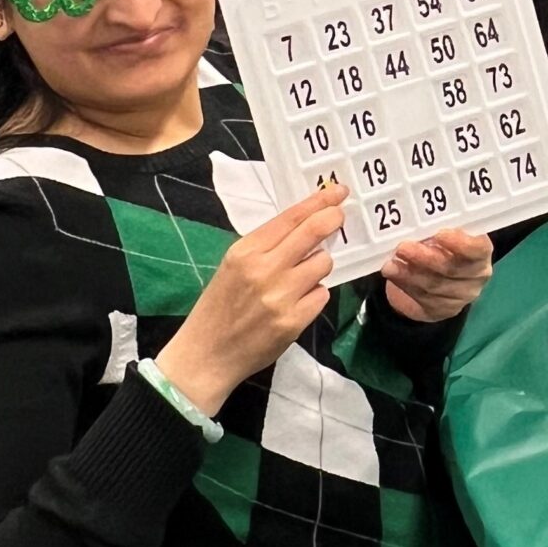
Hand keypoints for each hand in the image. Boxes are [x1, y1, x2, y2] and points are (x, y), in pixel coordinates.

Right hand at [156, 185, 346, 413]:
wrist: (207, 354)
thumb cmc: (220, 306)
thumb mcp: (233, 265)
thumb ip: (266, 246)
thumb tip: (306, 224)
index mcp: (245, 251)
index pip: (291, 217)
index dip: (319, 201)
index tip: (337, 191)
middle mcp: (264, 269)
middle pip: (313, 232)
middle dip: (333, 219)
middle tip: (340, 216)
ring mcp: (281, 296)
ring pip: (323, 263)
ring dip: (319, 265)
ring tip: (302, 277)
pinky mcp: (294, 321)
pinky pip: (322, 295)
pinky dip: (315, 295)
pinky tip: (297, 302)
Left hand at [380, 226, 492, 323]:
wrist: (442, 278)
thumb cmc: (445, 245)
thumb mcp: (448, 235)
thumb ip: (439, 230)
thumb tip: (420, 224)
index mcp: (481, 253)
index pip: (477, 249)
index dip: (460, 243)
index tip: (440, 233)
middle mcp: (476, 277)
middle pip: (452, 269)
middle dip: (425, 258)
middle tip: (403, 247)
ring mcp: (461, 297)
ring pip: (434, 286)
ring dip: (409, 274)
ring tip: (391, 264)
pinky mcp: (443, 310)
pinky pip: (422, 298)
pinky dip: (404, 284)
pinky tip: (392, 274)